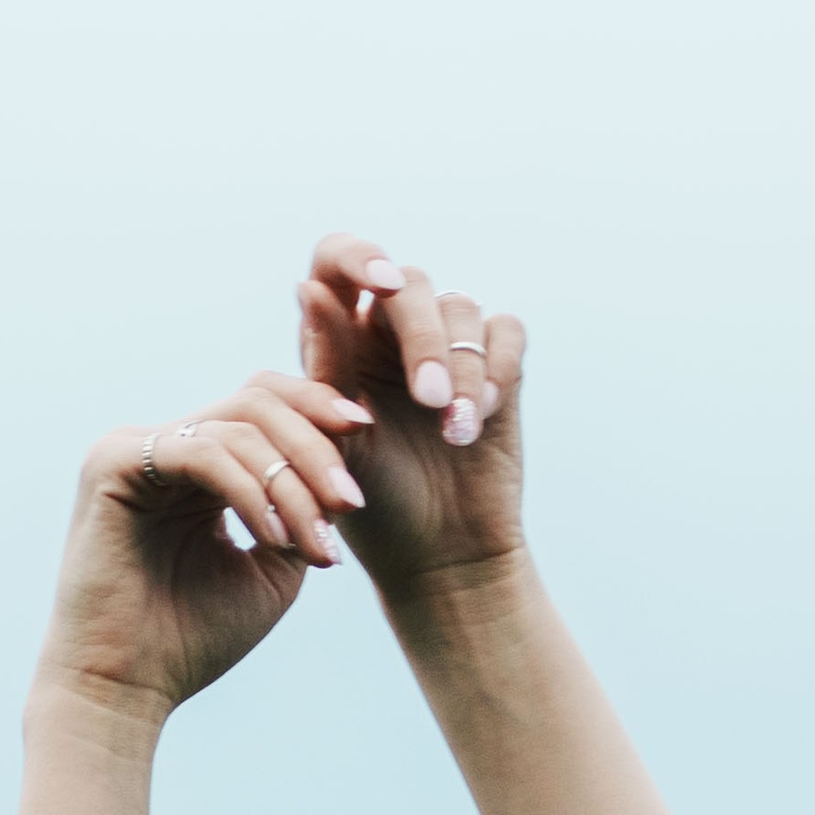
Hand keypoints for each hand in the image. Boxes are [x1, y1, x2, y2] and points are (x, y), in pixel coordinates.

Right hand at [37, 372, 374, 720]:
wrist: (125, 687)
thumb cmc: (193, 640)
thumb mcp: (272, 571)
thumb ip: (302, 516)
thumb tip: (340, 475)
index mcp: (199, 464)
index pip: (264, 406)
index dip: (317, 408)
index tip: (369, 433)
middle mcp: (165, 446)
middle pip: (257, 402)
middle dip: (315, 448)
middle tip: (351, 502)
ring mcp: (134, 448)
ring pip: (237, 428)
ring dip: (291, 486)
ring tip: (316, 544)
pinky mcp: (111, 463)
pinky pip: (203, 453)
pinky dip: (249, 491)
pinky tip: (271, 538)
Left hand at [296, 237, 526, 598]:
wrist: (440, 557)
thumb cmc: (375, 508)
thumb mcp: (339, 442)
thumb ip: (328, 364)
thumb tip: (308, 286)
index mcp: (339, 339)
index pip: (338, 262)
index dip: (358, 257)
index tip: (380, 284)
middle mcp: (391, 333)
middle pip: (410, 284)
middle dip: (424, 339)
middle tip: (428, 401)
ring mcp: (447, 349)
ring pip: (461, 308)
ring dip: (464, 369)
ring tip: (456, 433)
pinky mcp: (497, 368)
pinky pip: (506, 331)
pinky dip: (498, 369)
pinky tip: (483, 418)